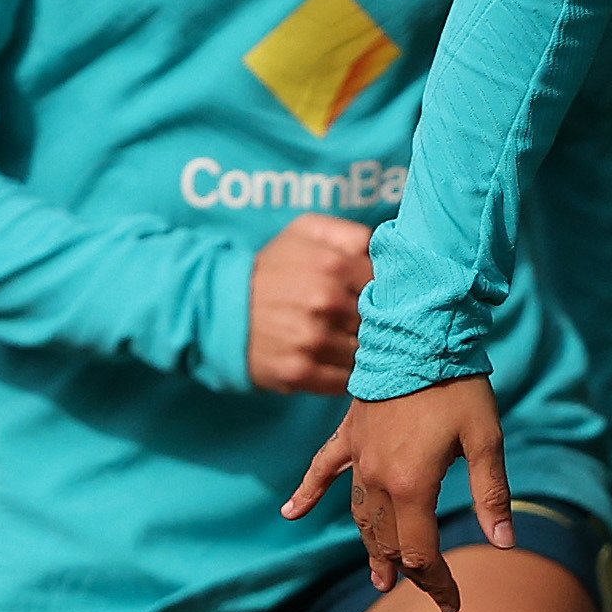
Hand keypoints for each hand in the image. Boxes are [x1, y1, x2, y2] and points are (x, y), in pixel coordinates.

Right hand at [247, 215, 375, 395]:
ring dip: (364, 352)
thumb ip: (353, 234)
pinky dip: (346, 375)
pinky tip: (333, 361)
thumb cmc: (272, 267)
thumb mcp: (305, 231)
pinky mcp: (300, 372)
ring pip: (367, 354)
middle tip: (368, 323)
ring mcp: (313, 340)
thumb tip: (393, 250)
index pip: (391, 287)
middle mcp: (326, 303)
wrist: (218, 306)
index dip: (390, 295)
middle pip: (382, 322)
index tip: (384, 299)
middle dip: (379, 324)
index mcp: (334, 264)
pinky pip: (346, 381)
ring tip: (346, 341)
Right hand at [284, 373, 507, 609]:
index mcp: (413, 486)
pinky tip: (291, 512)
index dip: (435, 583)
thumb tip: (505, 542)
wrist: (422, 333)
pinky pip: (322, 469)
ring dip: (370, 548)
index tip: (452, 604)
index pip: (420, 553)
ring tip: (378, 575)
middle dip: (407, 572)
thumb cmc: (460, 387)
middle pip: (388, 542)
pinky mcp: (350, 435)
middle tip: (421, 592)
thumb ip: (491, 495)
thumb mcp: (487, 440)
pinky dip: (307, 492)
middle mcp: (379, 479)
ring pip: (361, 516)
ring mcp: (359, 458)